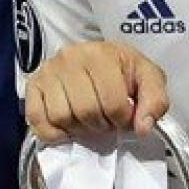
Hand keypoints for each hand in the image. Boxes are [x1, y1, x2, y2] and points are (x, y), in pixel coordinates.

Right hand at [23, 40, 168, 142]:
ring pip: (61, 116)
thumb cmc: (123, 71)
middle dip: (101, 125)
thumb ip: (155, 101)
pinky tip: (67, 128)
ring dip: (78, 129)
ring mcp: (48, 71)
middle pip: (85, 111)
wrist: (98, 58)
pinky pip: (37, 120)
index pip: (112, 103)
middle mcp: (69, 58)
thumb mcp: (148, 79)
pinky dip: (53, 133)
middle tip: (106, 121)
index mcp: (101, 55)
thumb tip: (142, 128)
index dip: (122, 120)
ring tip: (88, 121)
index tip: (125, 117)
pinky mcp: (33, 85)